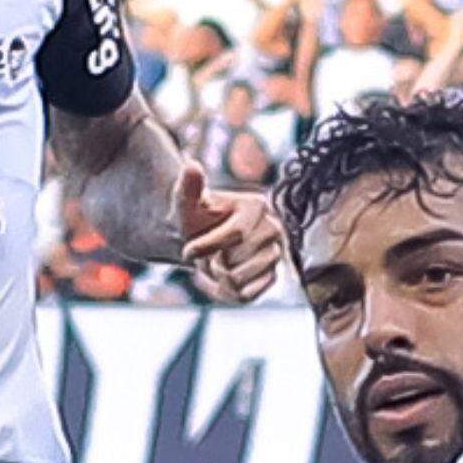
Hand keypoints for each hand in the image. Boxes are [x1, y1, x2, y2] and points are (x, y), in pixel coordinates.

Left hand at [177, 162, 285, 305]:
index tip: (186, 252)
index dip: (206, 247)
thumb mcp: (185, 201)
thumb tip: (191, 166)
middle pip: (236, 262)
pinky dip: (224, 293)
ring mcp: (276, 254)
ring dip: (216, 277)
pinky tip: (217, 279)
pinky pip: (245, 296)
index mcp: (257, 206)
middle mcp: (274, 229)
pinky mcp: (272, 277)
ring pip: (239, 281)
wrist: (198, 236)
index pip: (235, 235)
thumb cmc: (193, 217)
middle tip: (207, 252)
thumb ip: (188, 186)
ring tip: (214, 261)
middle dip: (211, 261)